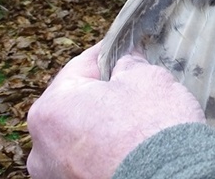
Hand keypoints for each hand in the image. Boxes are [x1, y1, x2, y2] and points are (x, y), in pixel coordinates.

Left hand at [27, 43, 205, 178]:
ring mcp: (57, 175)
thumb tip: (127, 64)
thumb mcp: (147, 78)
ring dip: (103, 127)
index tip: (122, 48)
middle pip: (76, 106)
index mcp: (51, 109)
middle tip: (134, 87)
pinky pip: (90, 162)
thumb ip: (130, 65)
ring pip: (81, 138)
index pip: (78, 68)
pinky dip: (106, 153)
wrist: (173, 178)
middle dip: (103, 95)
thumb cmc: (154, 129)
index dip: (106, 55)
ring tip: (136, 122)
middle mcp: (42, 147)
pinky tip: (132, 147)